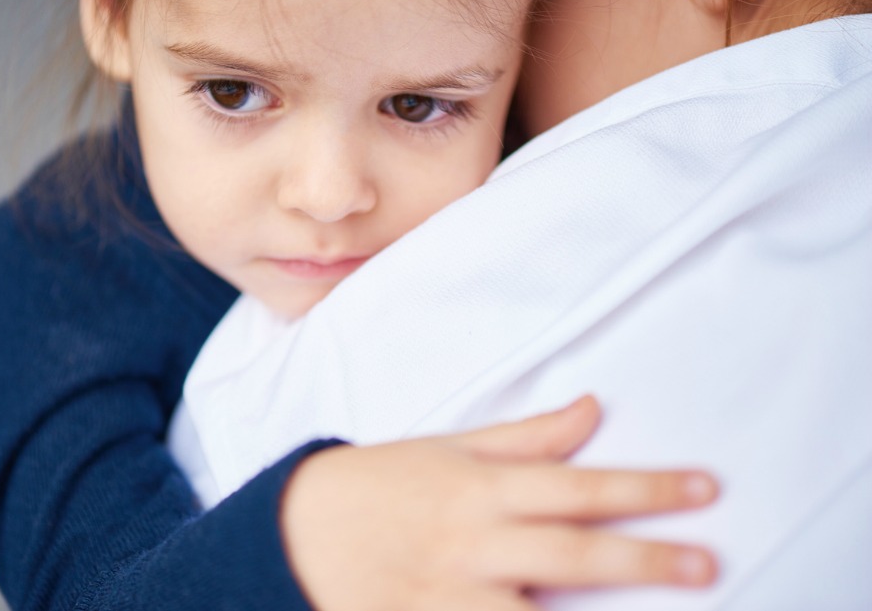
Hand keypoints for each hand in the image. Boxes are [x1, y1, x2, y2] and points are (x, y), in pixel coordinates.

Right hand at [280, 395, 717, 610]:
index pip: (579, 484)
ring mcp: (449, 594)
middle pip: (573, 550)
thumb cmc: (379, 484)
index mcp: (481, 488)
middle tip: (706, 565)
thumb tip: (592, 408)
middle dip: (646, 557)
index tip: (703, 489)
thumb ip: (527, 436)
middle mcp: (473, 541)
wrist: (294, 530)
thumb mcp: (449, 450)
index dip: (646, 487)